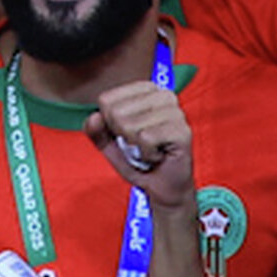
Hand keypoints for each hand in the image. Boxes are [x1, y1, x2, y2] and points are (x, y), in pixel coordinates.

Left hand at [88, 76, 193, 211]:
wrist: (163, 186)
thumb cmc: (138, 159)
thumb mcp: (109, 144)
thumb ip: (96, 130)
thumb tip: (94, 117)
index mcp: (146, 90)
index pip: (106, 100)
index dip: (109, 123)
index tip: (126, 133)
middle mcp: (164, 95)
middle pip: (116, 112)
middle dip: (121, 136)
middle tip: (139, 144)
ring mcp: (176, 112)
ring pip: (129, 125)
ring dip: (135, 146)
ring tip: (149, 149)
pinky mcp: (182, 131)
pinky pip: (145, 139)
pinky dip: (146, 154)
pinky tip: (158, 155)